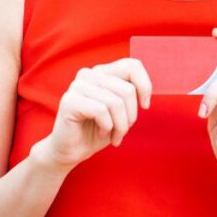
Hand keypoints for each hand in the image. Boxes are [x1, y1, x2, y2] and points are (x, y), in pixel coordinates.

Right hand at [31, 58, 151, 170]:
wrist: (72, 151)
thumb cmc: (98, 130)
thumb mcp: (121, 110)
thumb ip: (130, 93)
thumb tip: (146, 90)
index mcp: (102, 72)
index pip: (132, 65)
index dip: (145, 86)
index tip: (144, 106)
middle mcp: (88, 74)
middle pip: (127, 90)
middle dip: (130, 117)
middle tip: (122, 131)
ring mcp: (77, 86)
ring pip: (116, 102)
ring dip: (120, 126)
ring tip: (113, 135)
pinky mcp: (69, 101)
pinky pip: (101, 111)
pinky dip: (106, 127)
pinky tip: (100, 133)